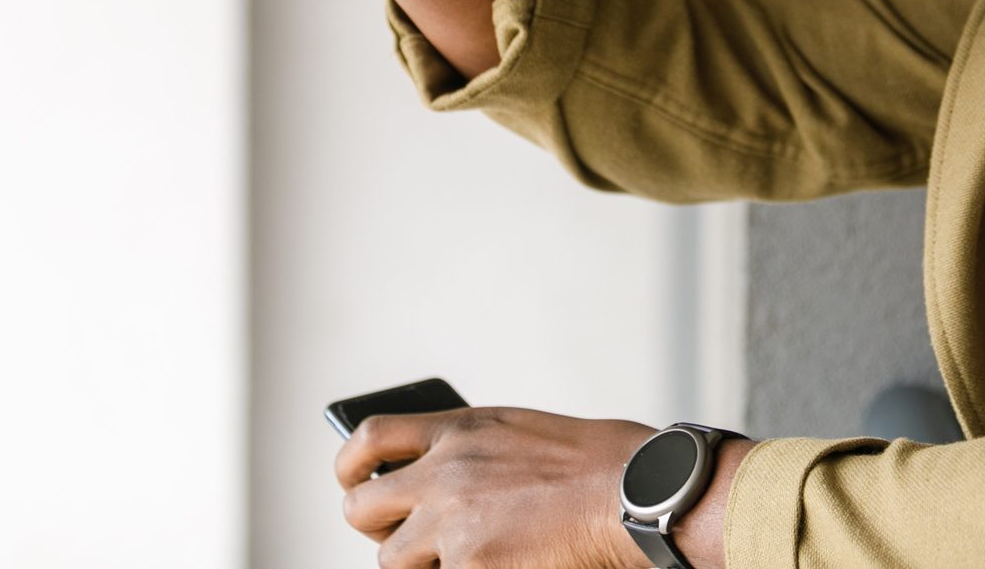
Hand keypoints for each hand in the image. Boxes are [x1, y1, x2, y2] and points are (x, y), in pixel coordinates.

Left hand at [338, 406, 726, 568]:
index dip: (349, 466)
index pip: (370, 438)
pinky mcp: (470, 566)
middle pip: (360, 508)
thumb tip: (428, 474)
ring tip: (461, 558)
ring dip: (418, 564)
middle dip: (374, 528)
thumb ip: (469, 449)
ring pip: (391, 560)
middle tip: (401, 537)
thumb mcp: (520, 432)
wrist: (635, 493)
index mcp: (460, 429)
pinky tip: (499, 563)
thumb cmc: (598, 462)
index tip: (354, 481)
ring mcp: (453, 524)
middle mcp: (445, 471)